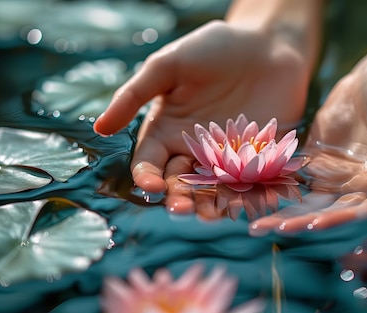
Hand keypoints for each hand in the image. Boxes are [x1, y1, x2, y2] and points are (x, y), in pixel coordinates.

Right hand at [93, 20, 312, 193]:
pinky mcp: (257, 159)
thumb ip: (135, 94)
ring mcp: (226, 158)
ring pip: (212, 189)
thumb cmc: (214, 48)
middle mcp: (192, 150)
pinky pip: (247, 183)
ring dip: (208, 204)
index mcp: (166, 131)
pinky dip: (244, 196)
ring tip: (208, 216)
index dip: (147, 177)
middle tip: (182, 208)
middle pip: (179, 182)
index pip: (149, 162)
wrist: (267, 43)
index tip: (152, 186)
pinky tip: (242, 205)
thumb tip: (99, 128)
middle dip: (178, 197)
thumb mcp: (169, 65)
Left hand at [248, 57, 366, 234]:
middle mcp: (365, 185)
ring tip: (252, 222)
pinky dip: (276, 185)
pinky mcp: (320, 159)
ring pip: (309, 198)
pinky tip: (250, 193)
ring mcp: (340, 174)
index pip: (366, 208)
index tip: (311, 226)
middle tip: (266, 230)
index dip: (339, 217)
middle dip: (300, 221)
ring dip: (283, 210)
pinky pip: (297, 176)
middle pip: (331, 209)